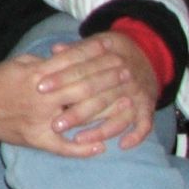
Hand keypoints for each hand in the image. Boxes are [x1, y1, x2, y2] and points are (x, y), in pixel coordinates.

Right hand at [0, 37, 144, 155]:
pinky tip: (101, 146)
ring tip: (125, 102)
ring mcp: (41, 120)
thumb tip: (67, 58)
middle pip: (82, 87)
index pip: (71, 63)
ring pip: (79, 115)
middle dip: (106, 78)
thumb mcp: (18, 63)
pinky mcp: (36, 139)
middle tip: (126, 72)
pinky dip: (82, 148)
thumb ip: (43, 62)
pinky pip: (63, 147)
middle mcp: (41, 97)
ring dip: (105, 110)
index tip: (112, 51)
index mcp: (35, 75)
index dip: (93, 56)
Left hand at [36, 32, 159, 148]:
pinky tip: (121, 146)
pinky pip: (145, 124)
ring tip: (78, 139)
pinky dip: (136, 135)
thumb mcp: (97, 42)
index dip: (59, 77)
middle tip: (55, 125)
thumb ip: (76, 49)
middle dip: (75, 111)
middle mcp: (124, 74)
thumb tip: (54, 49)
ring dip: (100, 129)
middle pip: (96, 95)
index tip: (40, 87)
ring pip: (118, 114)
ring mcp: (137, 92)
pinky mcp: (148, 106)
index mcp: (108, 55)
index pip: (80, 68)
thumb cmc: (113, 50)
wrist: (148, 54)